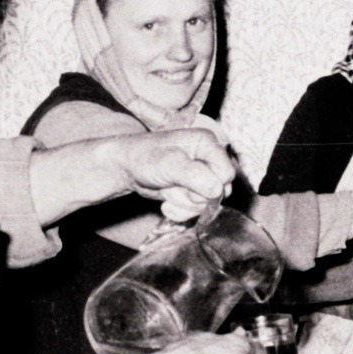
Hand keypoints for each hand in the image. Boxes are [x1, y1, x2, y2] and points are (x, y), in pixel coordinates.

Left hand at [120, 128, 235, 220]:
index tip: (187, 182)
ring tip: (167, 191)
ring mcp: (202, 175)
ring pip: (207, 203)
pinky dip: (181, 210)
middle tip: (174, 187)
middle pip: (219, 191)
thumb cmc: (144, 157)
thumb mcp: (168, 163)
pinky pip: (197, 209)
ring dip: (184, 203)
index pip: (226, 173)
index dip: (210, 183)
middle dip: (194, 196)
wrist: (125, 169)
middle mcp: (209, 158)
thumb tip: (217, 190)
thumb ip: (194, 175)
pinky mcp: (194, 190)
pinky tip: (167, 202)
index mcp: (208, 143)